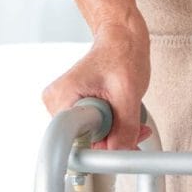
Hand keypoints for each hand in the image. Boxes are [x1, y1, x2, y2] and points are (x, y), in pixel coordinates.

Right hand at [42, 16, 154, 150]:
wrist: (121, 38)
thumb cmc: (121, 54)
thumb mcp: (129, 94)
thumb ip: (125, 128)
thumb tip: (120, 154)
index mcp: (62, 97)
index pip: (72, 142)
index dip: (97, 149)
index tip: (119, 147)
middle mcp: (57, 103)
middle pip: (83, 142)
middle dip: (112, 140)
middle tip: (134, 128)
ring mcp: (65, 106)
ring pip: (91, 137)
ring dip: (114, 133)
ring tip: (128, 112)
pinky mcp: (75, 107)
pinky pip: (93, 129)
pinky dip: (111, 127)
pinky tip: (122, 113)